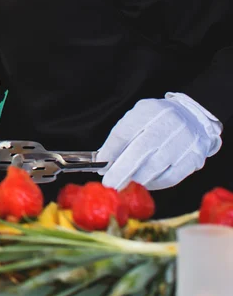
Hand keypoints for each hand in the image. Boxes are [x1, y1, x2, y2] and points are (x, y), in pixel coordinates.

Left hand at [97, 93, 222, 190]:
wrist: (194, 119)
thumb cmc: (157, 122)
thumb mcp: (137, 119)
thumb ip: (120, 138)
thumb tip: (103, 161)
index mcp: (148, 111)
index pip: (124, 133)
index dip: (110, 152)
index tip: (101, 165)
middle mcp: (168, 124)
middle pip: (139, 152)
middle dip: (120, 172)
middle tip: (110, 184)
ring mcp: (183, 141)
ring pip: (154, 168)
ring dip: (135, 180)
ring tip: (126, 183)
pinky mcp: (193, 158)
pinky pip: (169, 178)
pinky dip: (153, 184)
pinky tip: (145, 182)